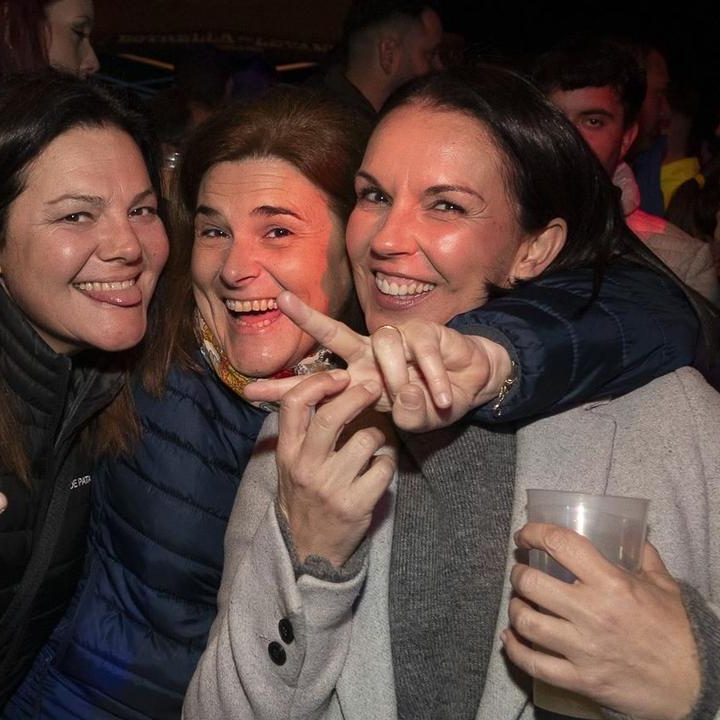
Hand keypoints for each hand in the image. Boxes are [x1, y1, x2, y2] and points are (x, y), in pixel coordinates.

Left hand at [242, 291, 513, 432]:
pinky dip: (435, 381)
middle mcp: (369, 354)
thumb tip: (402, 395)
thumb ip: (406, 416)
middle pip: (334, 332)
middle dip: (307, 317)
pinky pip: (422, 354)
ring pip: (384, 347)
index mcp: (357, 378)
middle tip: (281, 300)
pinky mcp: (425, 332)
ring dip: (399, 378)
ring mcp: (396, 339)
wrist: (471, 383)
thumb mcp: (413, 419)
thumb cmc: (433, 401)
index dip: (283, 389)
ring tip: (418, 400)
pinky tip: (443, 398)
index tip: (248, 391)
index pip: (315, 383)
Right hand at [274, 369, 394, 568]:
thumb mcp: (290, 462)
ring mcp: (331, 487)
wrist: (307, 548)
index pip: (295, 404)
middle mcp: (306, 467)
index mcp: (288, 452)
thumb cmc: (303, 496)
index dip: (320, 382)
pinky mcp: (356, 505)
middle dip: (358, 395)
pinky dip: (386, 462)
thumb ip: (301, 430)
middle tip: (374, 387)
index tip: (339, 377)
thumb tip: (323, 387)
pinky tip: (378, 468)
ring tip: (374, 441)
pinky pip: (384, 467)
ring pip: (366, 439)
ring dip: (378, 434)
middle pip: (332, 416)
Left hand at [500, 523, 700, 719]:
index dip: (536, 533)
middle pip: (532, 583)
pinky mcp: (579, 680)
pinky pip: (534, 664)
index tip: (526, 534)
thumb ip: (645, 558)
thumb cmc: (681, 633)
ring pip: (527, 623)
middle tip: (522, 572)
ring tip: (519, 603)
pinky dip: (515, 649)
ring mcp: (582, 649)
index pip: (562, 546)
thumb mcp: (667, 586)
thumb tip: (632, 536)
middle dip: (519, 573)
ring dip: (515, 608)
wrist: (695, 685)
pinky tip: (510, 638)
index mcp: (613, 584)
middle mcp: (591, 613)